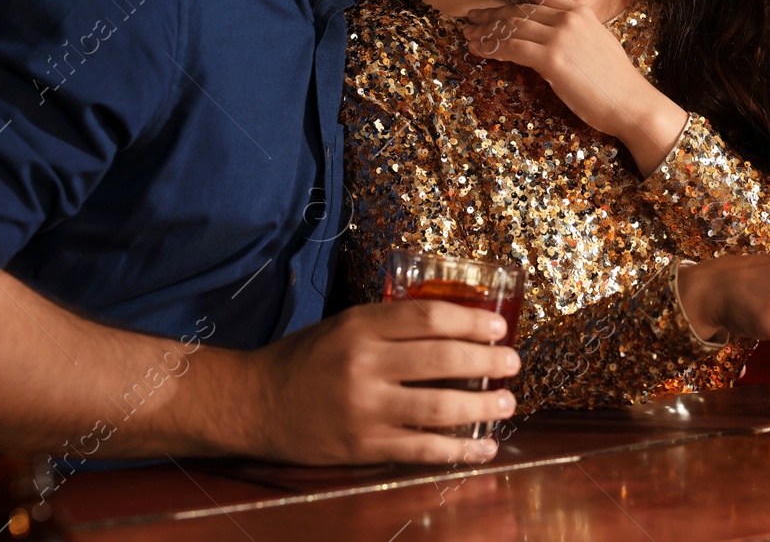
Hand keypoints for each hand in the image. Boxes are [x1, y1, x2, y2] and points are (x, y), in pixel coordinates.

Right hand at [236, 300, 520, 464]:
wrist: (256, 404)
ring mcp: (365, 410)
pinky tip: (483, 447)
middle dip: (487, 361)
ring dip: (482, 406)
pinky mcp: (364, 447)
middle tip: (513, 363)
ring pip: (439, 407)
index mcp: (360, 327)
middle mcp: (364, 366)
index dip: (471, 321)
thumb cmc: (306, 359)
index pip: (428, 318)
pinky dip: (459, 450)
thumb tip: (454, 328)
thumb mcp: (345, 326)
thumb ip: (391, 326)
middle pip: (442, 359)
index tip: (498, 326)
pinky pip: (422, 449)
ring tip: (506, 402)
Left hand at [463, 0, 686, 173]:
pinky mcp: (552, 59)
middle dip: (491, 13)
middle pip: (519, 10)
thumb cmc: (616, 82)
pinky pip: (512, 49)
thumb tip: (549, 38)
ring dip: (486, 31)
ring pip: (512, 28)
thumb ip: (573, 35)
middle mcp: (569, 19)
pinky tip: (478, 50)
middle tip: (471, 18)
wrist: (631, 102)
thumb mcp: (597, 45)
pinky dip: (492, 48)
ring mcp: (560, 37)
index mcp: (581, 12)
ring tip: (469, 35)